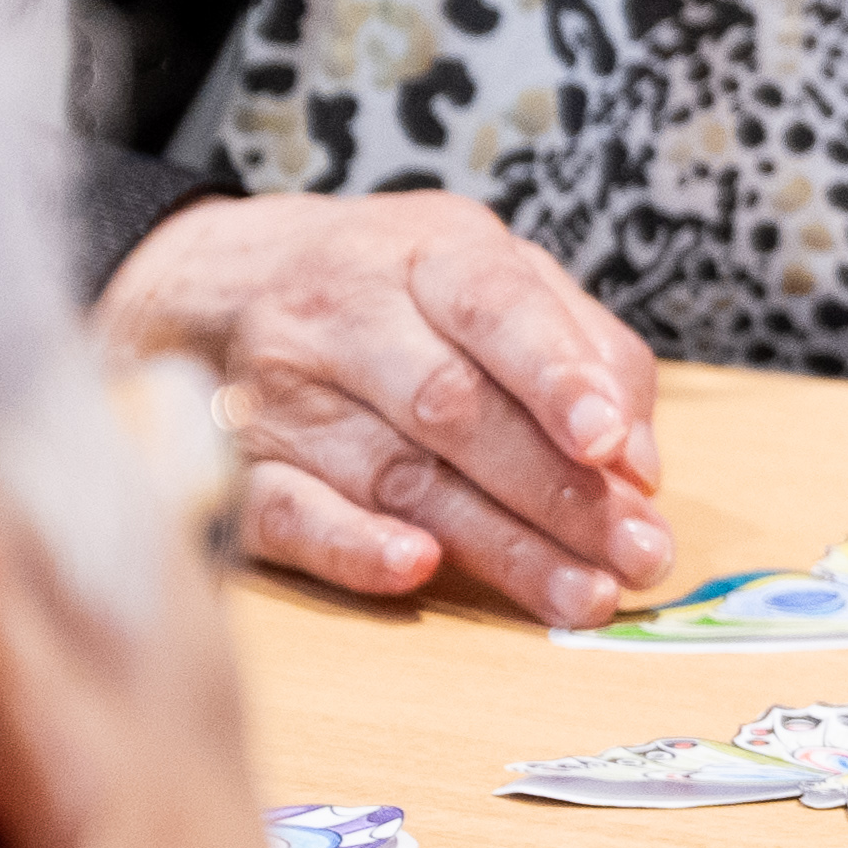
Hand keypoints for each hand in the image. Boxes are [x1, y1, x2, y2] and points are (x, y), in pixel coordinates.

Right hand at [100, 190, 678, 625]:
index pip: (493, 306)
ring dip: (497, 547)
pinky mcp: (236, 466)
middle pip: (454, 408)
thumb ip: (584, 350)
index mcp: (425, 252)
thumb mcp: (492, 273)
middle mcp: (343, 314)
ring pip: (396, 476)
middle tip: (636, 554)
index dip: (554, 375)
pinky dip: (352, 547)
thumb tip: (639, 462)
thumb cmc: (393, 290)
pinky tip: (415, 571)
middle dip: (556, 492)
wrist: (209, 283)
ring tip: (581, 595)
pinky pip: (288, 513)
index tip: (609, 442)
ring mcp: (280, 392)